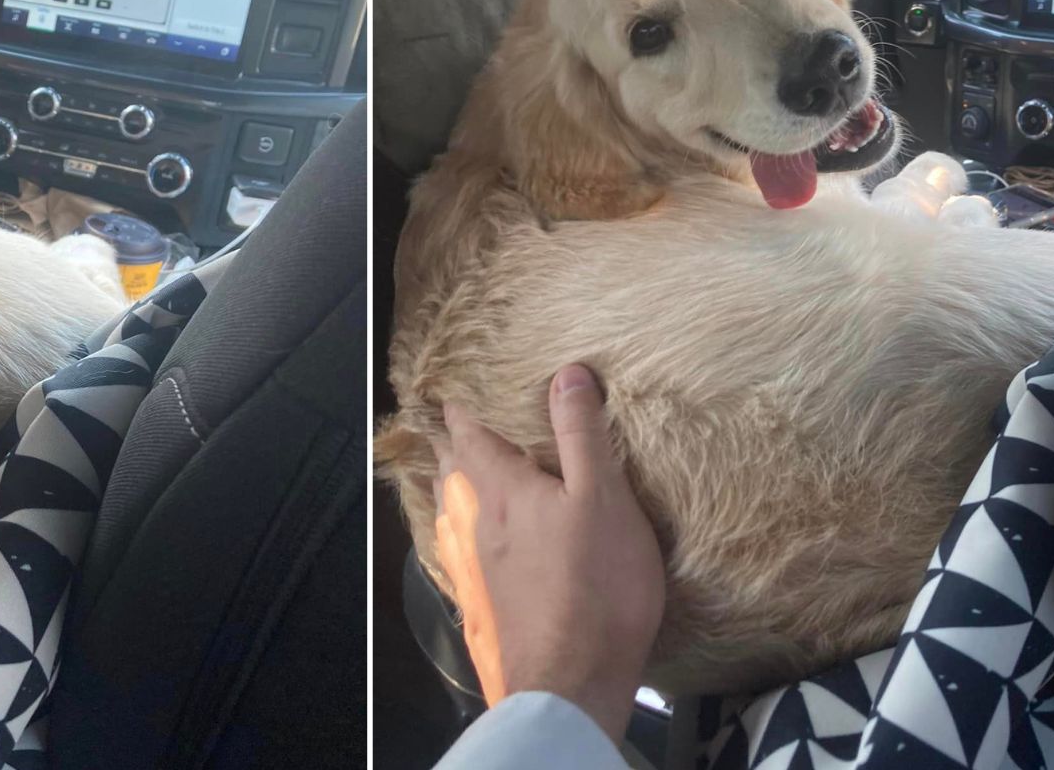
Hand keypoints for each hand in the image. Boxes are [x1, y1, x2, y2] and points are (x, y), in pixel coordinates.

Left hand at [433, 365, 664, 742]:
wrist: (572, 681)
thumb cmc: (594, 586)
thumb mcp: (601, 496)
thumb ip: (581, 433)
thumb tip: (565, 373)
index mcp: (500, 489)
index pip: (467, 432)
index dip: (459, 405)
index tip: (455, 384)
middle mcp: (476, 522)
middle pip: (452, 470)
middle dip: (452, 441)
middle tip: (455, 419)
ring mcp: (477, 565)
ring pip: (454, 508)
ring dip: (455, 482)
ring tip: (462, 467)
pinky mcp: (487, 599)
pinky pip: (464, 546)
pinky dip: (464, 525)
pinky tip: (476, 537)